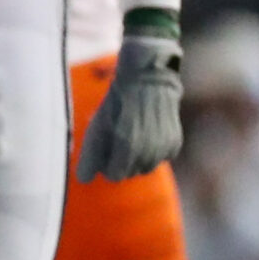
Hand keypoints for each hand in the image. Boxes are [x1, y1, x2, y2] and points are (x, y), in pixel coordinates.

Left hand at [76, 16, 182, 181]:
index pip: (114, 176)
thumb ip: (90, 155)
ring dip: (136, 158)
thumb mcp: (97, 126)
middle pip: (130, 173)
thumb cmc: (117, 103)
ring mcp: (164, 148)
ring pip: (146, 168)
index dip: (106, 165)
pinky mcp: (175, 143)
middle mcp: (149, 150)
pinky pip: (160, 158)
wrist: (149, 79)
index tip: (104, 150)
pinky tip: (147, 132)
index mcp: (128, 146)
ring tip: (132, 134)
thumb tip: (83, 180)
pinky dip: (152, 151)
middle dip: (121, 161)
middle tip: (117, 138)